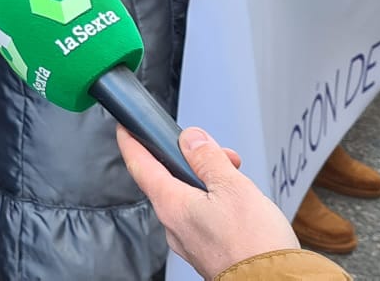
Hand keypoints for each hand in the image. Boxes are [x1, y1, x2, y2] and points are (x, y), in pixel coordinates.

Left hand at [116, 126, 299, 278]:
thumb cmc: (254, 245)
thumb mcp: (233, 187)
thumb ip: (208, 159)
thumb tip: (190, 139)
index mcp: (171, 205)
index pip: (139, 166)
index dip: (131, 142)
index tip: (125, 127)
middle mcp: (173, 226)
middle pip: (169, 180)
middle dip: (193, 161)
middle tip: (222, 154)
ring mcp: (188, 242)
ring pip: (189, 200)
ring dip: (208, 183)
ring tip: (239, 178)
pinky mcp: (205, 252)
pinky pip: (201, 219)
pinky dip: (215, 204)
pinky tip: (238, 205)